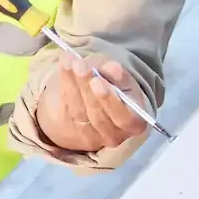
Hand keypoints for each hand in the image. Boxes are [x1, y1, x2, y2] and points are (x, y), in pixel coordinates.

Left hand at [36, 54, 151, 158]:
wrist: (90, 102)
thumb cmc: (112, 87)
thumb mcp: (120, 79)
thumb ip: (118, 74)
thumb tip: (111, 68)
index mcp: (134, 123)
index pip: (126, 117)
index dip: (110, 100)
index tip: (97, 80)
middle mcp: (114, 134)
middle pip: (99, 115)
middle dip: (87, 88)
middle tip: (80, 67)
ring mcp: (90, 135)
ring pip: (79, 110)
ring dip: (73, 84)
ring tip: (70, 63)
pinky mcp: (71, 130)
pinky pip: (66, 108)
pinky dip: (64, 84)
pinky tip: (64, 66)